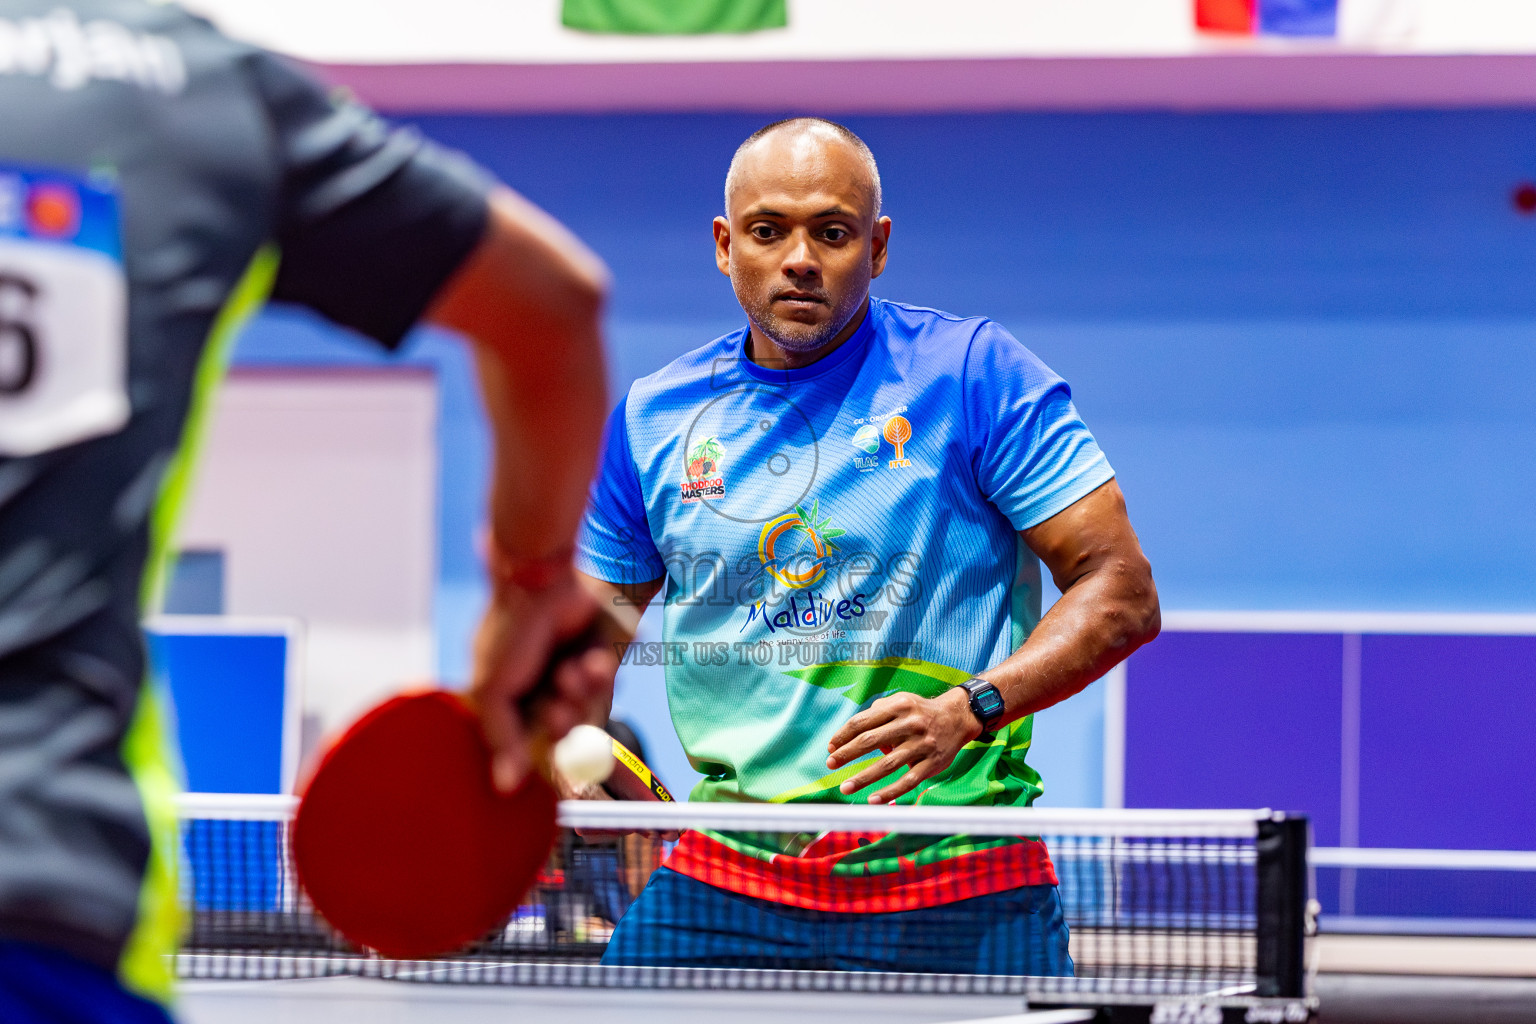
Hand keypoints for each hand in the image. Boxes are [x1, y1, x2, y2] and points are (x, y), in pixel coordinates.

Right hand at [467, 562, 618, 793]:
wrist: (542, 581)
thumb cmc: (511, 633)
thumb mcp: (494, 689)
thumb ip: (502, 738)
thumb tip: (505, 787)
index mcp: (512, 694)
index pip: (532, 737)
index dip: (546, 748)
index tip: (557, 769)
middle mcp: (543, 684)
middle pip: (564, 726)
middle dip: (566, 721)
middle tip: (563, 714)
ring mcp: (571, 669)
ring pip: (586, 706)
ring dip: (581, 696)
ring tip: (571, 672)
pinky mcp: (600, 653)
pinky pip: (605, 682)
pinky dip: (599, 676)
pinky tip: (591, 659)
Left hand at [825, 688, 981, 803]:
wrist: (957, 718)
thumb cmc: (919, 712)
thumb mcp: (900, 701)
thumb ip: (876, 713)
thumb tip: (852, 736)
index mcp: (898, 706)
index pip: (863, 721)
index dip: (843, 735)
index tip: (830, 747)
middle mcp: (910, 723)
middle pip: (871, 741)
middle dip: (847, 754)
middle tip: (830, 765)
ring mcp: (922, 744)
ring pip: (887, 764)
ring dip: (864, 777)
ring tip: (845, 787)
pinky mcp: (932, 763)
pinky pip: (908, 780)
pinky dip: (890, 792)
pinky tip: (873, 800)